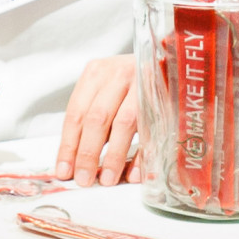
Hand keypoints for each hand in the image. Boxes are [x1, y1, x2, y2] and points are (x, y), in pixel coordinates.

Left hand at [57, 53, 154, 186]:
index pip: (76, 113)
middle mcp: (118, 74)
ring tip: (107, 180)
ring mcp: (143, 83)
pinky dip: (141, 154)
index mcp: (96, 73)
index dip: (68, 145)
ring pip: (123, 124)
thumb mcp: (107, 89)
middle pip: (97, 118)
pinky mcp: (165, 96)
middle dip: (88, 153)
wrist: (175, 58)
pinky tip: (134, 174)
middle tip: (83, 180)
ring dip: (113, 156)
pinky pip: (151, 130)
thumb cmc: (132, 81)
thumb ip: (92, 117)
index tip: (64, 170)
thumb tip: (76, 159)